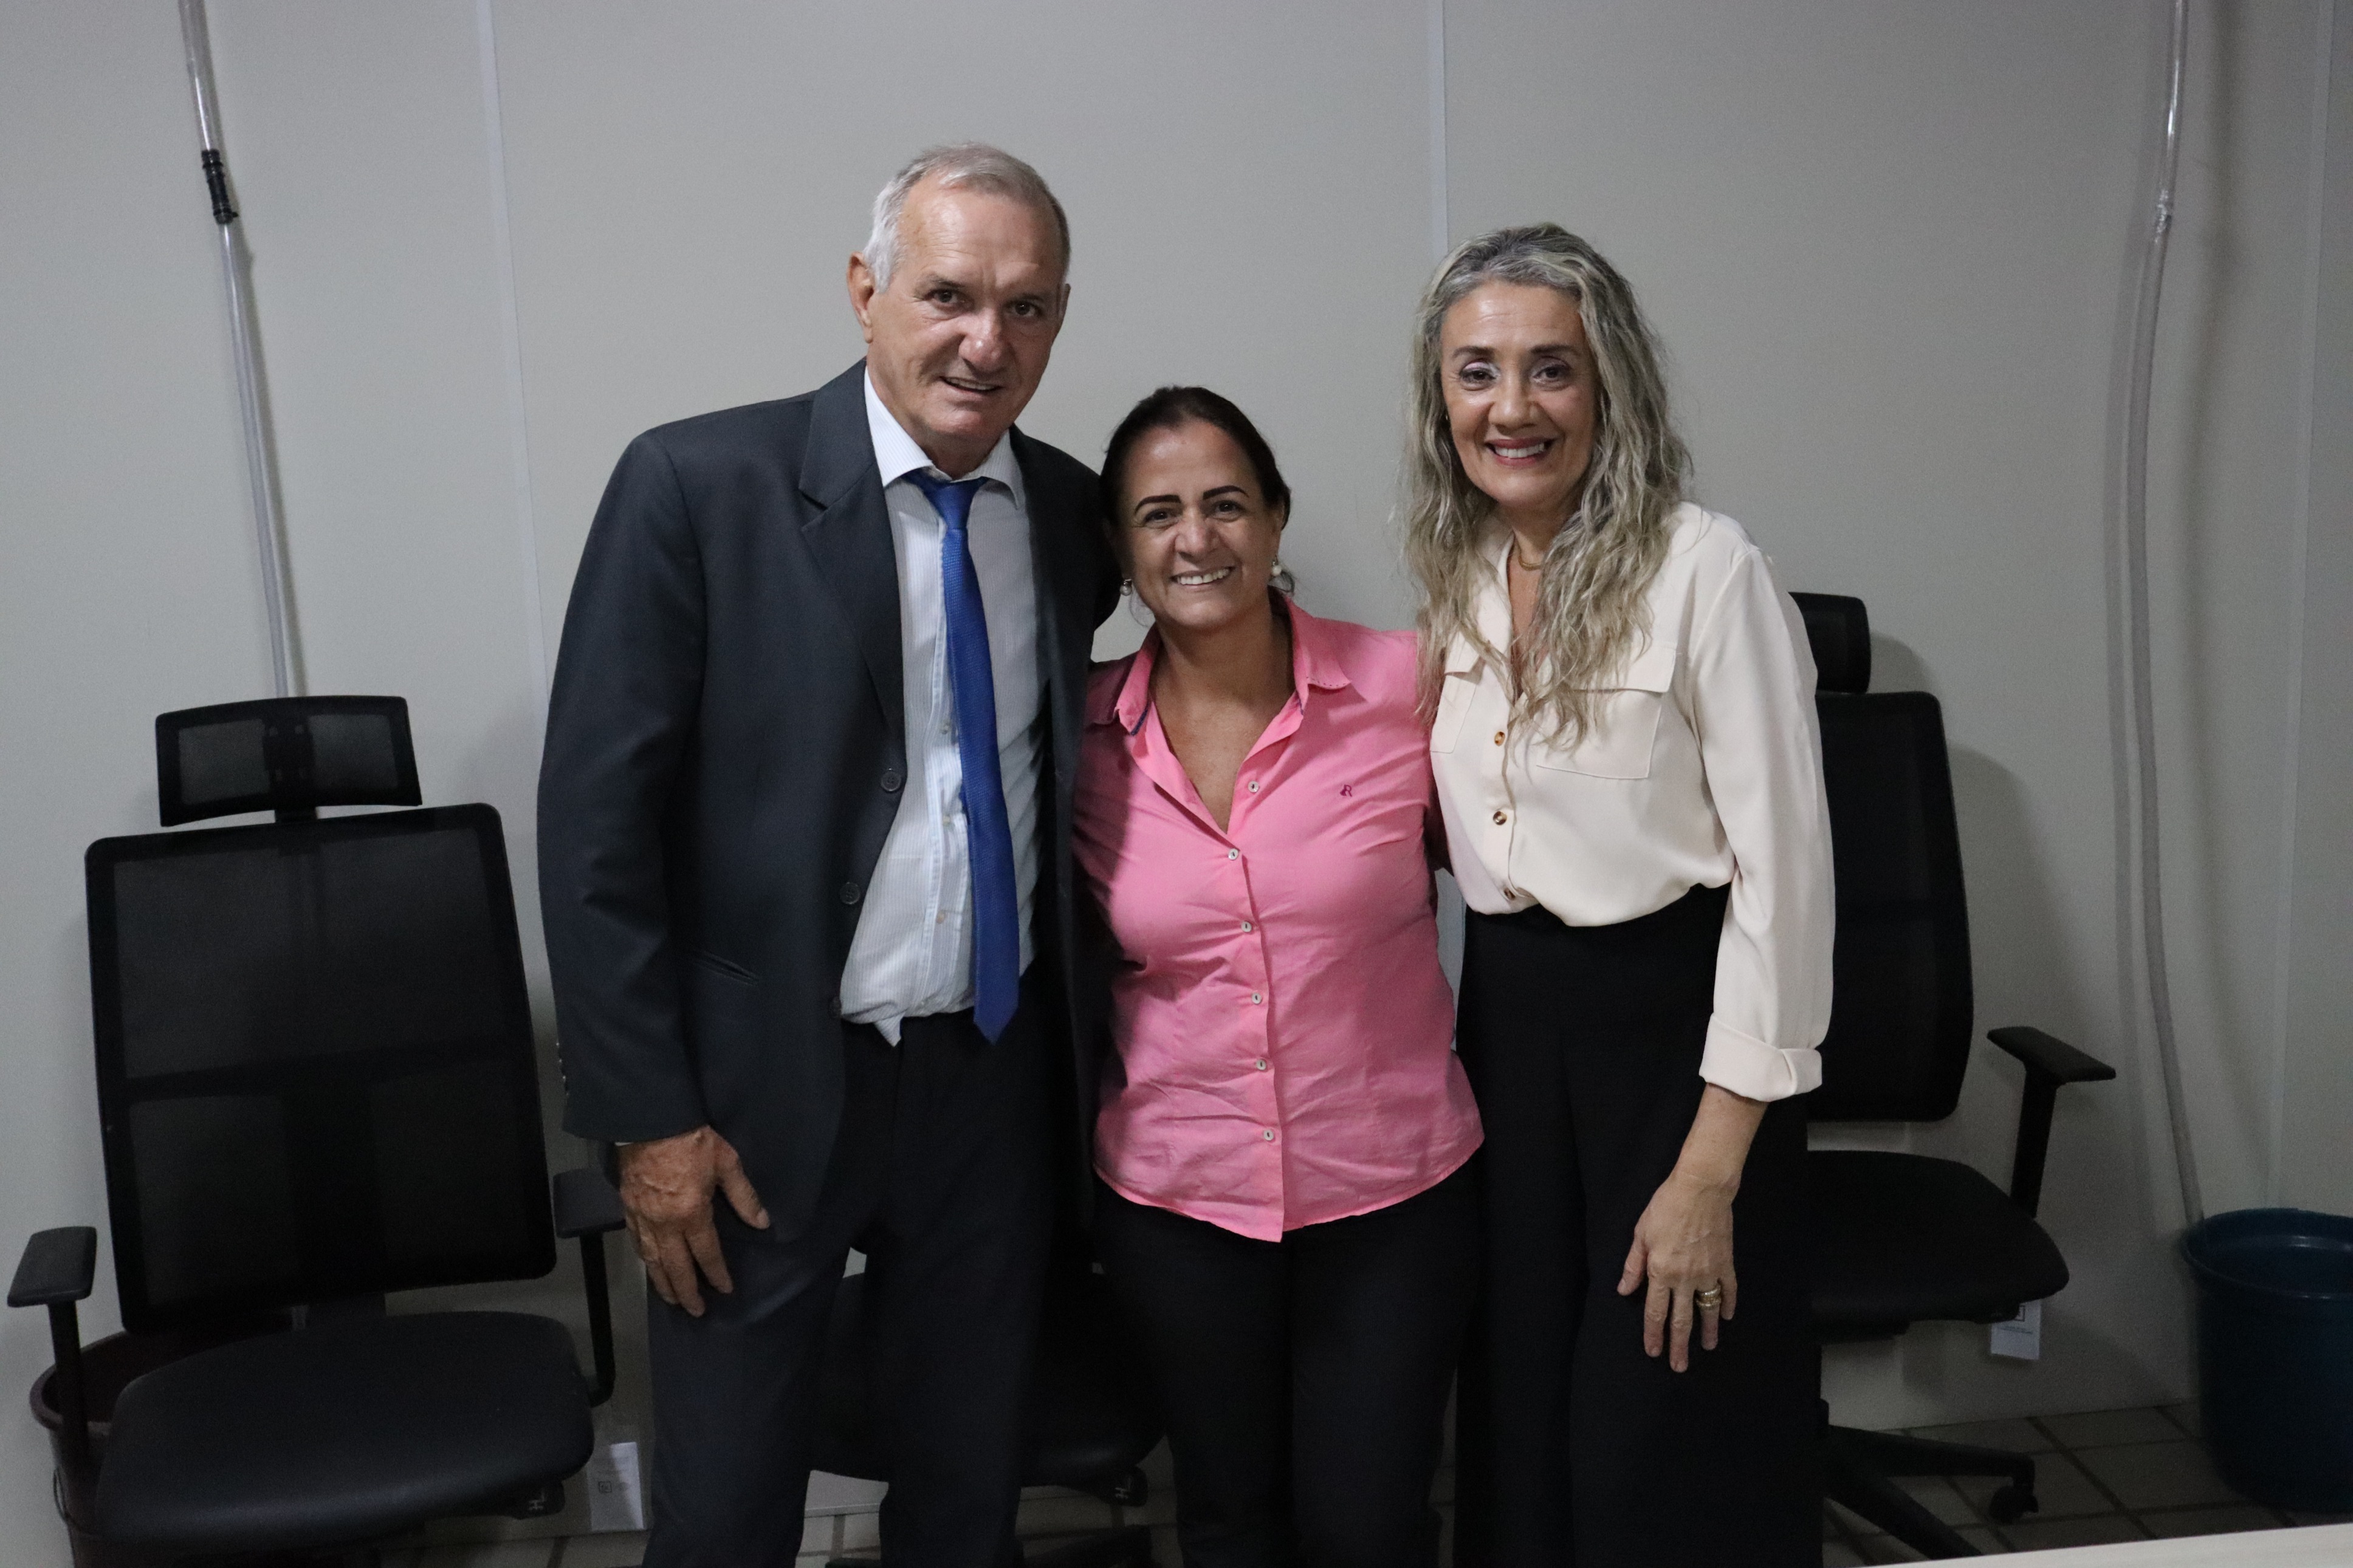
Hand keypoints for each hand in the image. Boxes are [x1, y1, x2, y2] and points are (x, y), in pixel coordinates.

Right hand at [617, 1125, 768, 1316]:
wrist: (650, 1121)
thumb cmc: (693, 1140)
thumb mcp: (728, 1163)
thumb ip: (744, 1196)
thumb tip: (762, 1222)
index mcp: (691, 1213)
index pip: (706, 1254)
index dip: (717, 1274)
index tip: (725, 1290)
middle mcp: (664, 1223)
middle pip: (675, 1267)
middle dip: (687, 1292)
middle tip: (696, 1311)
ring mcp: (642, 1217)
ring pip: (651, 1260)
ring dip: (662, 1283)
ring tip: (672, 1299)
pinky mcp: (627, 1207)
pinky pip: (636, 1242)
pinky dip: (644, 1259)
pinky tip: (649, 1266)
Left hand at [1617, 1167, 1737, 1372]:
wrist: (1701, 1190)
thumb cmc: (1666, 1207)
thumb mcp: (1641, 1234)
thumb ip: (1634, 1265)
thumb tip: (1624, 1290)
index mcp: (1661, 1272)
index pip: (1655, 1312)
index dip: (1653, 1334)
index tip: (1654, 1352)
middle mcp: (1685, 1278)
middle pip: (1681, 1319)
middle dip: (1679, 1345)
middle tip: (1679, 1367)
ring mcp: (1708, 1273)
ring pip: (1708, 1309)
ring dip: (1708, 1331)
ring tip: (1707, 1347)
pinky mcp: (1726, 1263)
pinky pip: (1728, 1289)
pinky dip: (1728, 1304)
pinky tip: (1727, 1316)